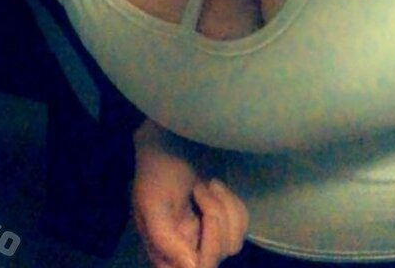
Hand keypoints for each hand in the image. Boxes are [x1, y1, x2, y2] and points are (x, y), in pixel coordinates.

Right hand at [132, 120, 248, 267]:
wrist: (172, 138)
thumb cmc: (157, 169)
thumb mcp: (152, 204)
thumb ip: (166, 239)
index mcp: (164, 253)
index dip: (207, 253)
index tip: (206, 217)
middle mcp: (187, 250)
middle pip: (217, 256)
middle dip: (214, 217)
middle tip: (200, 187)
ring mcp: (207, 237)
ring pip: (233, 241)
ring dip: (223, 206)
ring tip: (206, 184)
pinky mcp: (223, 222)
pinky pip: (242, 225)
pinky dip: (232, 202)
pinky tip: (215, 186)